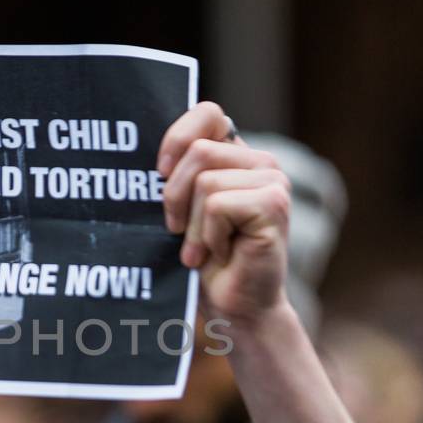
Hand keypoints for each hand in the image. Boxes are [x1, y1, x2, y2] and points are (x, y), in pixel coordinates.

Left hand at [157, 102, 291, 325]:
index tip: (159, 173)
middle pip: (197, 151)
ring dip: (193, 225)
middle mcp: (260, 162)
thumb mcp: (180, 209)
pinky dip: (209, 237)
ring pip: (205, 181)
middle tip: (181, 231)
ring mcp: (273, 180)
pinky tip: (223, 255)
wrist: (234, 309)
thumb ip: (175, 174)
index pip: (207, 113)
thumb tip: (148, 155)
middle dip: (175, 197)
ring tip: (205, 248)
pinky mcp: (274, 204)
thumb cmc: (203, 261)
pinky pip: (216, 205)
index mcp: (236, 155)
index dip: (176, 137)